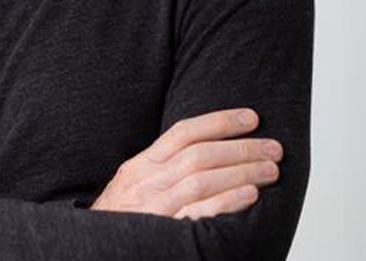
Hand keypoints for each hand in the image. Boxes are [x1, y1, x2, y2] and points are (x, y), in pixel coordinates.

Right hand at [90, 108, 281, 220]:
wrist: (92, 251)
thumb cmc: (122, 221)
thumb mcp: (133, 188)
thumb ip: (161, 171)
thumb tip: (206, 153)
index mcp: (139, 167)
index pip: (183, 133)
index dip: (219, 121)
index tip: (252, 118)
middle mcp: (145, 183)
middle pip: (198, 155)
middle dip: (240, 148)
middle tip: (273, 148)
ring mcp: (152, 208)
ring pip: (200, 180)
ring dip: (241, 171)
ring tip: (270, 170)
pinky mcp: (162, 234)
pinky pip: (196, 213)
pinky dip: (225, 201)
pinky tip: (250, 196)